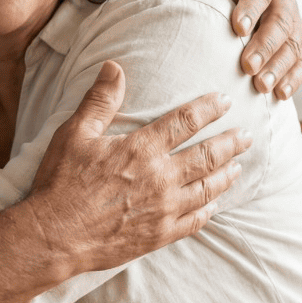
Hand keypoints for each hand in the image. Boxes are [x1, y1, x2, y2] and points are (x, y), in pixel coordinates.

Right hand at [26, 61, 250, 272]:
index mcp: (141, 149)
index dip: (208, 109)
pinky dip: (209, 210)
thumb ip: (100, 100)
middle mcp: (160, 178)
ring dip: (225, 175)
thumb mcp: (74, 133)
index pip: (185, 122)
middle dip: (230, 143)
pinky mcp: (159, 235)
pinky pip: (195, 221)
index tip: (224, 101)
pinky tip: (214, 204)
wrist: (55, 235)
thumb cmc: (61, 182)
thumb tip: (114, 67)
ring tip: (237, 167)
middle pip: (207, 156)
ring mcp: (163, 209)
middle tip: (246, 135)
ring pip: (207, 189)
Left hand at [176, 0, 301, 99]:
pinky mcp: (297, 47)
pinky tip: (280, 95)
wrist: (241, 0)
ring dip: (279, 67)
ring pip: (293, 46)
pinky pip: (301, 63)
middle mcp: (283, 1)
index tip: (238, 28)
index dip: (251, 8)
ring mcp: (294, 26)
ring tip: (261, 86)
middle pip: (281, 23)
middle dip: (265, 45)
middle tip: (247, 66)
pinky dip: (293, 80)